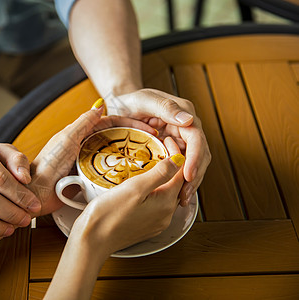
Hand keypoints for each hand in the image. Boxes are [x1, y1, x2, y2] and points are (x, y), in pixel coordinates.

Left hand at [28, 104, 156, 215]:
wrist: (38, 193)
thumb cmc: (48, 165)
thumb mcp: (67, 139)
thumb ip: (83, 123)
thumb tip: (100, 105)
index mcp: (79, 134)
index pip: (109, 123)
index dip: (129, 123)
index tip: (147, 127)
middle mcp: (85, 147)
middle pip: (114, 139)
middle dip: (134, 139)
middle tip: (154, 143)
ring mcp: (87, 164)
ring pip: (113, 156)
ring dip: (130, 156)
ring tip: (149, 159)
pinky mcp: (88, 180)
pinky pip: (108, 173)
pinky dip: (121, 172)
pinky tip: (133, 176)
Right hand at [71, 137, 184, 257]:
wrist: (92, 240)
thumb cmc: (110, 214)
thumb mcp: (135, 188)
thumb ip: (160, 173)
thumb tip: (179, 160)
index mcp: (166, 204)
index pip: (181, 174)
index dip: (176, 155)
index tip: (165, 141)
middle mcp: (165, 216)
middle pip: (175, 184)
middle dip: (170, 165)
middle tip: (158, 148)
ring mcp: (155, 223)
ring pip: (164, 194)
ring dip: (160, 178)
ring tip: (148, 162)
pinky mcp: (144, 226)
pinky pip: (154, 204)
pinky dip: (152, 190)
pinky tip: (140, 183)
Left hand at [105, 88, 210, 205]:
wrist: (121, 105)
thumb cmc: (132, 100)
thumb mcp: (145, 100)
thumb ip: (166, 109)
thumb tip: (189, 121)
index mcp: (184, 115)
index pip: (197, 138)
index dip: (195, 158)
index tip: (189, 175)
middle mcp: (187, 128)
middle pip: (200, 155)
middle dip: (195, 176)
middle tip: (184, 196)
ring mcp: (180, 140)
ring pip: (193, 164)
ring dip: (189, 182)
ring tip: (182, 200)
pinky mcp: (172, 150)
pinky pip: (180, 167)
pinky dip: (179, 181)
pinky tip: (175, 195)